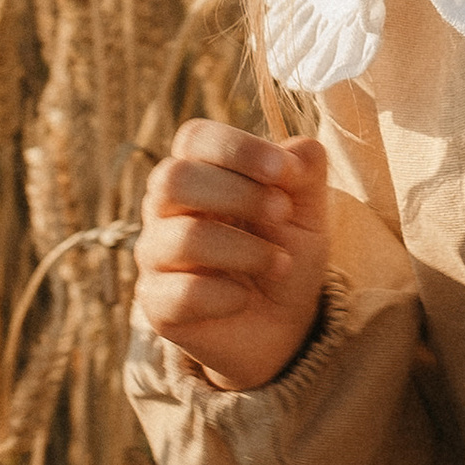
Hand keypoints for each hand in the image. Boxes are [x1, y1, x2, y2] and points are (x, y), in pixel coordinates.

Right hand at [134, 122, 328, 393]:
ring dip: (244, 249)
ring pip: (181, 237)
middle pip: (174, 179)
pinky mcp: (157, 304)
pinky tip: (245, 298)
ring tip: (281, 264)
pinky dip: (225, 295)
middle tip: (282, 214)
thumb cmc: (285, 253)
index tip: (283, 170)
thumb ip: (305, 173)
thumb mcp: (308, 211)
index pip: (194, 138)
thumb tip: (298, 151)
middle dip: (239, 194)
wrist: (283, 326)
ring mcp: (155, 256)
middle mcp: (166, 209)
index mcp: (199, 172)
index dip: (237, 148)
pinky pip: (181, 293)